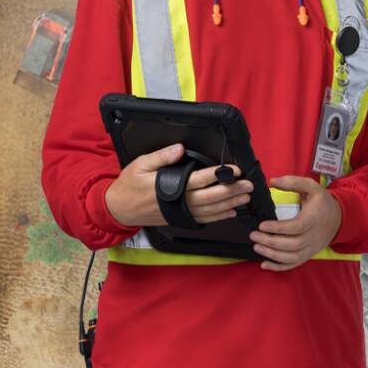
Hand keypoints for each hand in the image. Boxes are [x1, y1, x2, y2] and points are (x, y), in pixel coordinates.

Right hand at [104, 142, 252, 227]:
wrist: (119, 209)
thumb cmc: (129, 185)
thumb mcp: (140, 164)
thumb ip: (161, 156)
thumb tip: (180, 148)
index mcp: (170, 186)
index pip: (199, 180)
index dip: (218, 174)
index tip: (233, 169)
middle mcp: (179, 202)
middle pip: (210, 197)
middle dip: (231, 191)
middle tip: (248, 184)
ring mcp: (181, 213)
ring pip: (211, 210)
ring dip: (230, 204)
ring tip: (246, 197)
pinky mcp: (181, 219)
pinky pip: (204, 220)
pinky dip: (219, 216)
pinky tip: (231, 211)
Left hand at [249, 176, 341, 270]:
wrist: (339, 218)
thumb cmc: (322, 201)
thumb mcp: (311, 186)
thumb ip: (293, 182)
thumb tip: (272, 181)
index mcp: (314, 218)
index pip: (296, 227)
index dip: (278, 228)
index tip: (261, 225)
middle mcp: (314, 236)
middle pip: (293, 244)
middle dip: (271, 242)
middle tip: (253, 235)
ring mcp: (312, 247)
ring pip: (292, 257)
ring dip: (272, 255)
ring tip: (256, 247)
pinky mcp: (308, 254)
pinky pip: (294, 264)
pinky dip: (279, 267)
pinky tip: (264, 264)